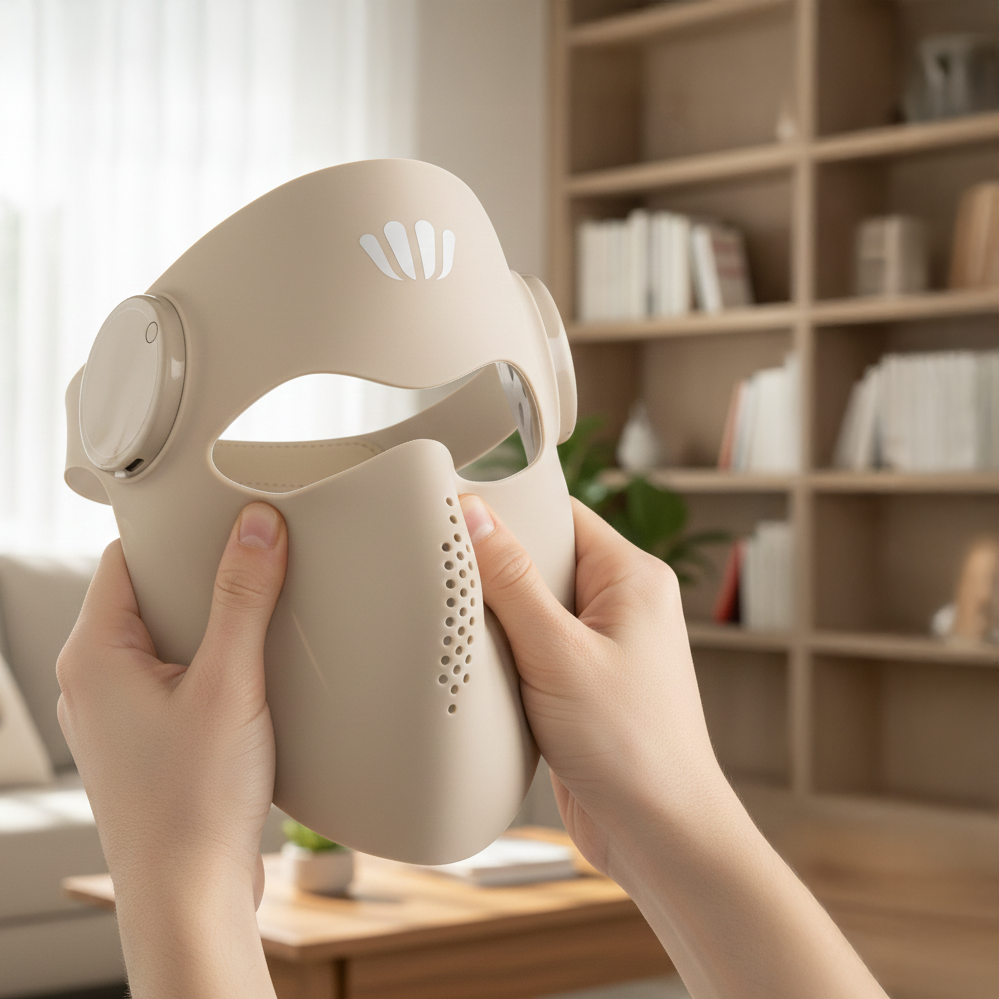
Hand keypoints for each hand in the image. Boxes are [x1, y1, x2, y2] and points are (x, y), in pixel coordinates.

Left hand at [57, 502, 286, 998]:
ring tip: (261, 627)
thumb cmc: (193, 802)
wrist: (190, 896)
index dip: (177, 534)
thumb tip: (256, 526)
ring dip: (212, 628)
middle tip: (259, 572)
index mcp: (94, 653)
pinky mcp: (145, 740)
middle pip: (149, 596)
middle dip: (204, 581)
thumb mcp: (229, 684)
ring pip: (165, 639)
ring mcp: (117, 714)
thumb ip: (243, 598)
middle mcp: (94, 680)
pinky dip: (212, 667)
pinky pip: (176, 678)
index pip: (127, 558)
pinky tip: (253, 678)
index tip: (225, 521)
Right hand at [459, 494, 725, 874]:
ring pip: (532, 607)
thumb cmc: (630, 746)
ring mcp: (601, 646)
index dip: (508, 512)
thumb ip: (512, 581)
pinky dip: (504, 655)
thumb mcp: (558, 654)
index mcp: (632, 577)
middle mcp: (621, 605)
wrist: (658, 836)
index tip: (453, 514)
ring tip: (460, 627)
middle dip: (496, 571)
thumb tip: (474, 514)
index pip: (560, 516)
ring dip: (497, 619)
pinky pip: (532, 648)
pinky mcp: (581, 684)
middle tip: (448, 577)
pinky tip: (479, 667)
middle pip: (541, 559)